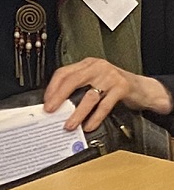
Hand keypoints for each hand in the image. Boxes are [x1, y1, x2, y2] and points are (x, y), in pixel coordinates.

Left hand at [45, 57, 173, 131]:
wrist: (143, 88)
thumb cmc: (115, 85)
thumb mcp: (95, 80)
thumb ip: (79, 86)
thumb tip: (57, 102)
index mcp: (87, 64)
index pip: (64, 72)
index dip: (52, 87)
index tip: (46, 100)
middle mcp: (97, 67)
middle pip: (72, 81)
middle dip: (58, 97)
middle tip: (50, 110)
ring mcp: (110, 77)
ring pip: (88, 96)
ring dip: (77, 112)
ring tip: (69, 124)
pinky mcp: (122, 88)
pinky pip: (105, 105)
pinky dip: (95, 117)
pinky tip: (88, 126)